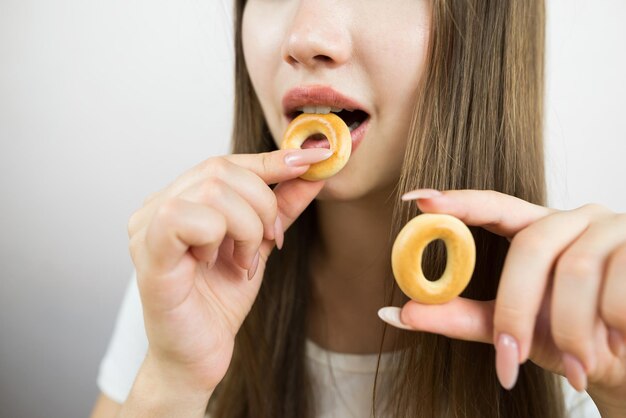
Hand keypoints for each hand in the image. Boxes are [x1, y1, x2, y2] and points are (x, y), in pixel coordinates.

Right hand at [127, 148, 330, 393]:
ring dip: (244, 227)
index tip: (314, 159)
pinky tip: (213, 263)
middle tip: (268, 241)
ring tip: (241, 261)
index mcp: (181, 199)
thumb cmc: (219, 301)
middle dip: (262, 205)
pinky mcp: (148, 253)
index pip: (226, 162)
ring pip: (211, 190)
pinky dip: (216, 238)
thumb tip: (313, 170)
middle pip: (220, 169)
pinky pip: (185, 216)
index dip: (271, 160)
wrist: (199, 356)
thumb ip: (282, 206)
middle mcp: (157, 205)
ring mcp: (147, 227)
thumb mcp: (259, 243)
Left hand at [380, 189, 625, 413]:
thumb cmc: (573, 339)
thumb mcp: (513, 329)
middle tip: (511, 356)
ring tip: (578, 361)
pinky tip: (616, 342)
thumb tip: (400, 313)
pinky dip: (611, 327)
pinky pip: (618, 286)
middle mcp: (574, 219)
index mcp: (537, 229)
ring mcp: (613, 227)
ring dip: (570, 330)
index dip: (458, 201)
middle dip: (516, 309)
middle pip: (531, 246)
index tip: (417, 199)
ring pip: (575, 271)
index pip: (494, 206)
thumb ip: (461, 317)